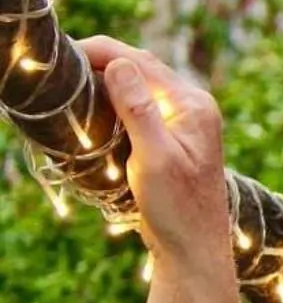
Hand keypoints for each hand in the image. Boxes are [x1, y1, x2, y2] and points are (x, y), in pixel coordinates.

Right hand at [79, 36, 229, 269]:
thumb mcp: (154, 158)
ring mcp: (187, 123)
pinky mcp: (176, 139)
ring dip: (111, 80)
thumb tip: (119, 64)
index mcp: (193, 105)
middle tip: (68, 64)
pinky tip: (100, 105)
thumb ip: (139, 109)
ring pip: (143, 86)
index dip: (103, 52)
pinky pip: (144, 106)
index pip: (143, 62)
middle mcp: (194, 108)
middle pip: (144, 68)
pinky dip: (119, 100)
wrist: (195, 250)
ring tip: (78, 79)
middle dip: (105, 61)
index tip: (69, 52)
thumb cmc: (178, 210)